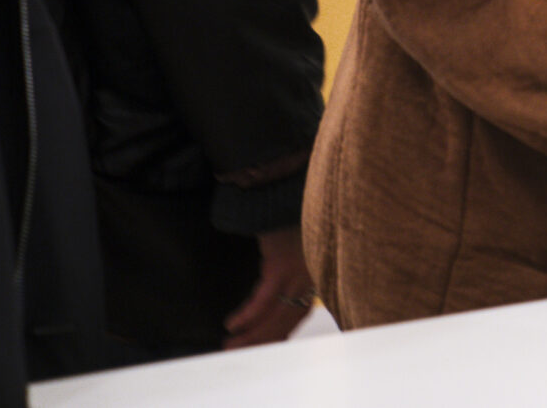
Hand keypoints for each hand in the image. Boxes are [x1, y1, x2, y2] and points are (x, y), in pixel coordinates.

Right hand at [221, 226, 314, 347]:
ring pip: (277, 314)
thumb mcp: (292, 250)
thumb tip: (268, 297)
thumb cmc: (288, 220)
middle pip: (289, 318)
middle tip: (241, 351)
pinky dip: (248, 315)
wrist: (283, 196)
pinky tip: (232, 323)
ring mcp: (299, 271)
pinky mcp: (282, 264)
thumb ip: (286, 273)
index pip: (300, 312)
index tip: (265, 344)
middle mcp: (311, 276)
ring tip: (232, 344)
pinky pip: (265, 298)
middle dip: (265, 339)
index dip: (282, 332)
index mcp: (314, 274)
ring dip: (254, 334)